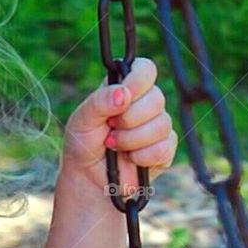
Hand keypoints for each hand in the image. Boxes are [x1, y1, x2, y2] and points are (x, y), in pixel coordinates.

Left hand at [61, 57, 176, 196]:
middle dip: (128, 118)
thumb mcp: (82, 120)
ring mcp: (157, 126)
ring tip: (114, 145)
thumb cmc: (83, 144)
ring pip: (161, 124)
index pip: (145, 69)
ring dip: (131, 140)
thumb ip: (99, 102)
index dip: (138, 80)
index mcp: (125, 89)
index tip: (124, 96)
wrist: (88, 178)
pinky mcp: (165, 150)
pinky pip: (164, 147)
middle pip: (156, 98)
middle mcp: (144, 104)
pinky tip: (129, 158)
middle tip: (110, 128)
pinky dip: (141, 156)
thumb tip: (123, 93)